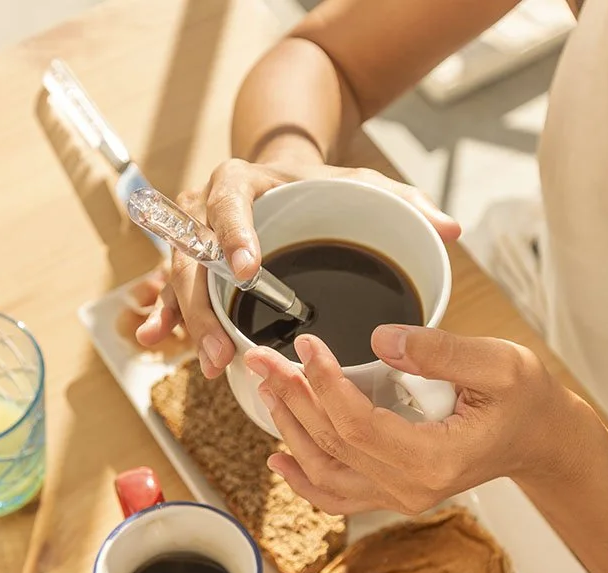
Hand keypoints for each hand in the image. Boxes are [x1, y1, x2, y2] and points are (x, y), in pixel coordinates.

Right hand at [134, 158, 460, 378]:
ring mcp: (194, 237)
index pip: (230, 201)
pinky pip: (172, 291)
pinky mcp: (191, 264)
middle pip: (194, 254)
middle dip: (205, 304)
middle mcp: (207, 206)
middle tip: (223, 345)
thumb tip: (451, 230)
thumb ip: (406, 203)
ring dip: (189, 322)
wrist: (283, 177)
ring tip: (210, 361)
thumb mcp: (363, 184)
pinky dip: (167, 317)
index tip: (248, 269)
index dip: (234, 235)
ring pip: (180, 279)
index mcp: (245, 180)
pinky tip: (156, 342)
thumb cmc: (322, 186)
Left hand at [243, 326, 584, 514]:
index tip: (306, 344)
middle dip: (292, 398)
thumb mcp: (500, 363)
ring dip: (289, 430)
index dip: (324, 384)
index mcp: (437, 459)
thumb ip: (442, 351)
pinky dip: (303, 478)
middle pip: (333, 445)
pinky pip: (337, 494)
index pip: (358, 425)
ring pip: (325, 472)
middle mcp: (412, 488)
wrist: (539, 438)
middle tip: (262, 359)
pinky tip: (277, 456)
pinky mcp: (392, 492)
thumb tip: (383, 339)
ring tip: (266, 388)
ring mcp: (400, 496)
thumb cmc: (525, 400)